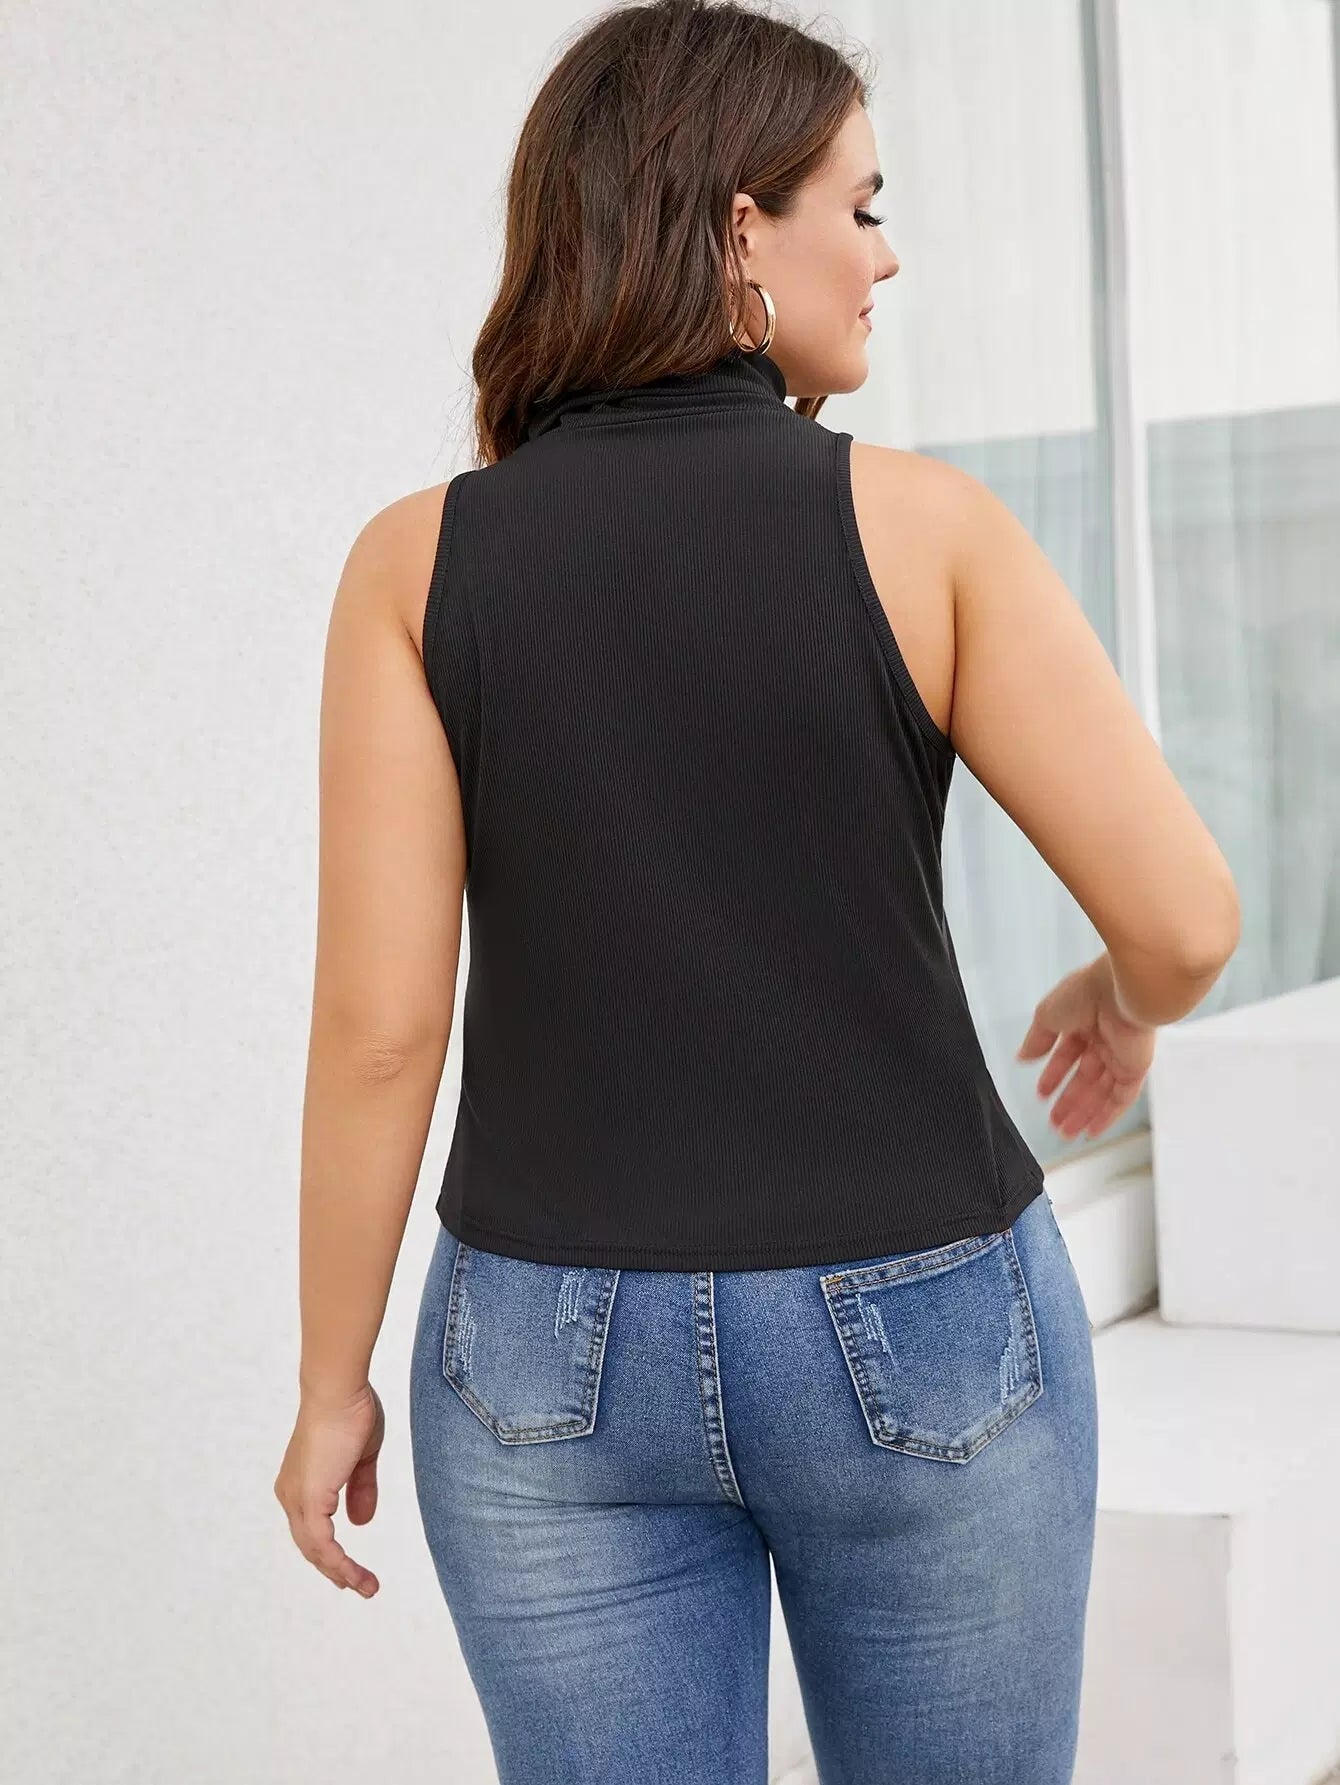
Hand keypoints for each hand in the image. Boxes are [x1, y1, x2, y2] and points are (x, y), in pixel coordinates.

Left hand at [274, 1382, 384, 1597]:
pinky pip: (323, 1545)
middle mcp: (292, 1494)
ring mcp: (298, 1499)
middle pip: (311, 1545)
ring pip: (315, 1551)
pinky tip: (355, 1575)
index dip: (330, 1551)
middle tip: (361, 1586)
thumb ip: (360, 1488)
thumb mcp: (361, 1457)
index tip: (351, 1568)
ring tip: (367, 1587)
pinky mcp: (309, 1501)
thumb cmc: (350, 1412)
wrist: (338, 1391)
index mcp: (301, 1482)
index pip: (312, 1527)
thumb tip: (361, 1521)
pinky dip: (339, 1564)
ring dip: (342, 1573)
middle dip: (336, 1569)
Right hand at [1015, 954, 1155, 1140]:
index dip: (1053, 1075)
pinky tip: (1091, 1130)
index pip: (1067, 1054)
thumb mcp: (1047, 1015)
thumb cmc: (1086, 993)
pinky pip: (1121, 1099)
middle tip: (1053, 1122)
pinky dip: (1106, 1116)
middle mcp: (1104, 1040)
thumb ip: (1036, 1040)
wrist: (1121, 991)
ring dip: (1083, 1114)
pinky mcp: (1136, 1069)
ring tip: (1065, 1133)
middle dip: (1067, 1101)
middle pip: (1084, 1079)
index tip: (1042, 1093)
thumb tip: (1022, 1056)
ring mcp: (1121, 1056)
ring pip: (1101, 1093)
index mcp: (1083, 1022)